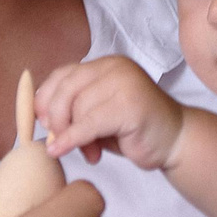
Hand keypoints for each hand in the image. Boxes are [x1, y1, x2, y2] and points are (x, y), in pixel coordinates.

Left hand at [36, 56, 186, 170]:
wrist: (176, 140)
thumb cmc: (134, 130)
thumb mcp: (98, 113)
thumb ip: (74, 107)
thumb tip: (40, 117)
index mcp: (105, 64)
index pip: (64, 74)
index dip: (46, 98)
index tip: (43, 121)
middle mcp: (114, 67)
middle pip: (66, 88)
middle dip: (56, 118)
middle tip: (57, 139)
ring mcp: (124, 83)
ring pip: (77, 107)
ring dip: (72, 136)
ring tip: (88, 152)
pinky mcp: (130, 105)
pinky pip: (88, 123)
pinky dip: (71, 139)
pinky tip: (62, 150)